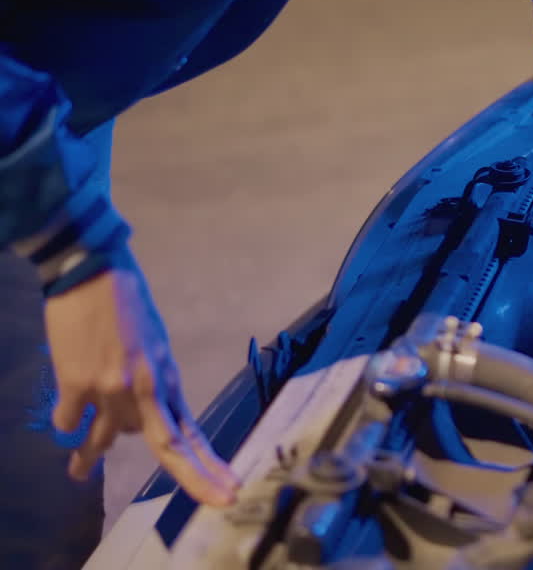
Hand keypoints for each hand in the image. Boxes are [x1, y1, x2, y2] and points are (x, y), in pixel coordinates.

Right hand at [44, 268, 238, 505]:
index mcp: (167, 375)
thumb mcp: (152, 342)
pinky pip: (70, 419)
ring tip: (78, 474)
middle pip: (168, 446)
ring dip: (89, 458)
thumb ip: (150, 383)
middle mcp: (144, 388)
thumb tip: (136, 421)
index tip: (229, 487)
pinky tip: (64, 426)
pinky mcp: (75, 382)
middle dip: (195, 477)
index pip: (192, 430)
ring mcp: (109, 389)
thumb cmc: (125, 301)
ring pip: (107, 438)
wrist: (90, 271)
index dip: (210, 462)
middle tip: (218, 501)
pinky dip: (68, 422)